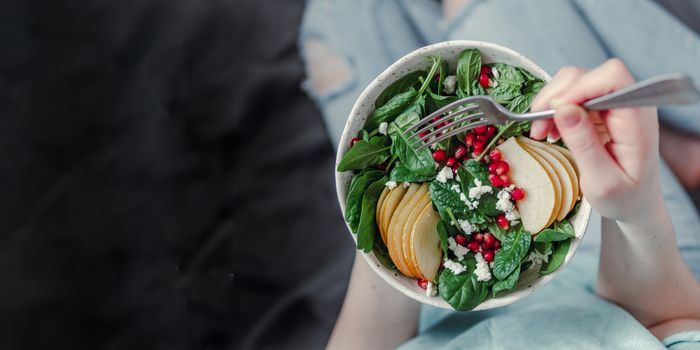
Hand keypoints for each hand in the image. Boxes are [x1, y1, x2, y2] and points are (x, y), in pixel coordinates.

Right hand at [529, 59, 661, 221]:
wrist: (635, 202)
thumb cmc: (624, 197)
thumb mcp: (602, 181)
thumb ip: (584, 144)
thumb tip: (564, 110)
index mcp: (637, 118)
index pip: (611, 78)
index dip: (579, 89)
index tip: (555, 115)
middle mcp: (627, 102)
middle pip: (587, 75)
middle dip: (556, 97)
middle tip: (538, 128)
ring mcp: (613, 103)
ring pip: (574, 81)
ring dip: (550, 103)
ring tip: (542, 132)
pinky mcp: (600, 107)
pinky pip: (571, 94)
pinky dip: (553, 109)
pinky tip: (550, 130)